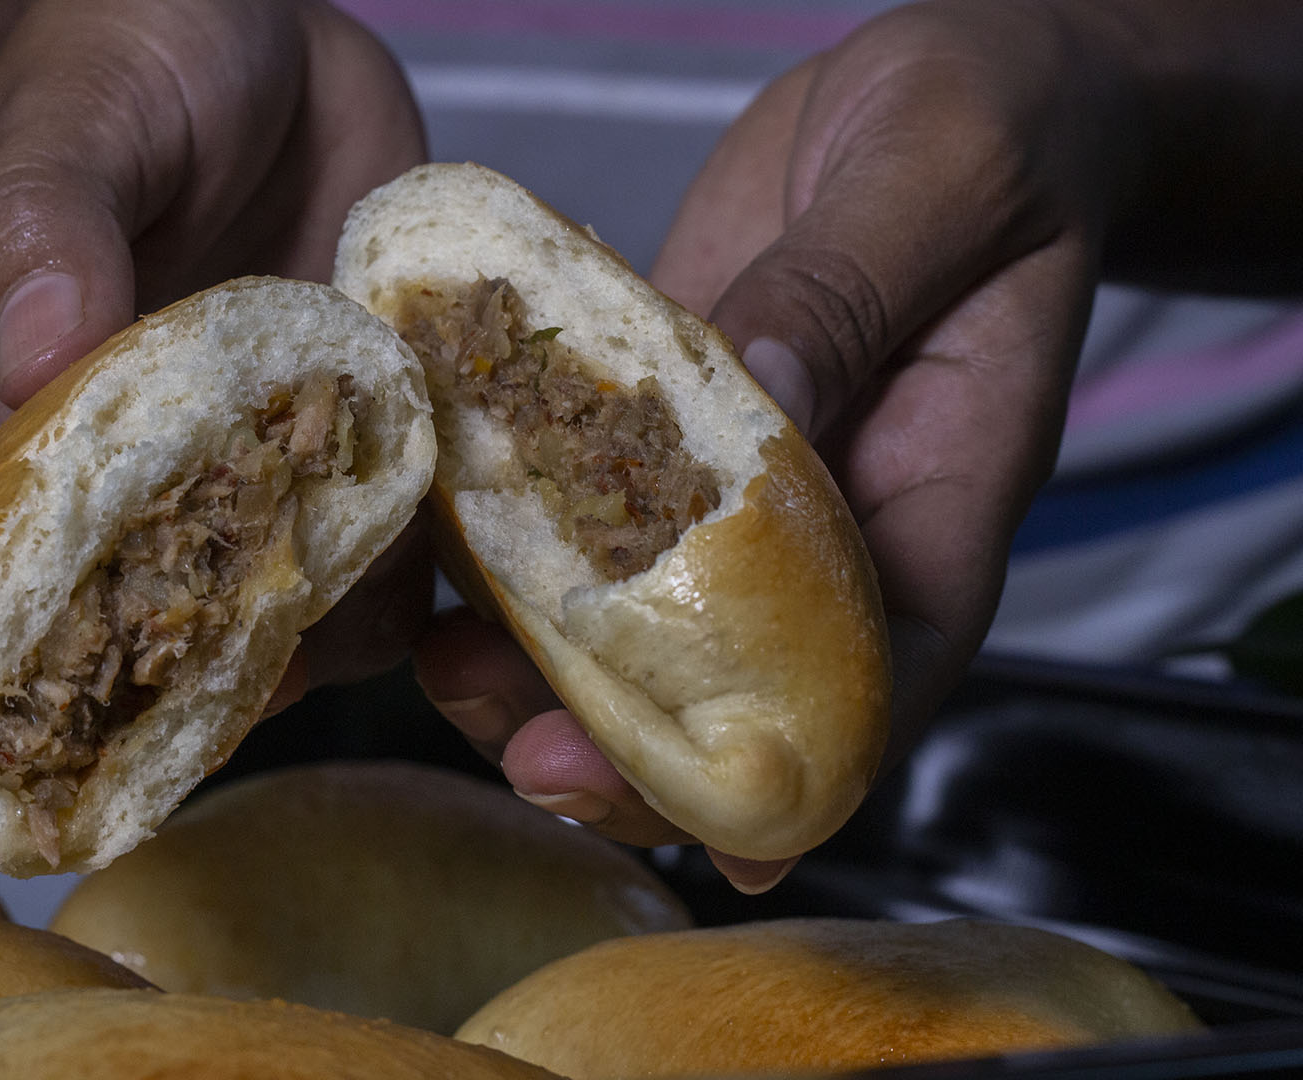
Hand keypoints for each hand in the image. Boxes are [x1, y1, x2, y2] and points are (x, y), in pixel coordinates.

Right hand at [0, 0, 427, 697]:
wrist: (277, 47)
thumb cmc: (129, 58)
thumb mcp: (73, 115)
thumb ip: (39, 222)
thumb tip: (38, 352)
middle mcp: (78, 479)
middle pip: (53, 647)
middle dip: (106, 698)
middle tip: (175, 697)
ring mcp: (209, 491)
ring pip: (216, 643)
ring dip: (271, 657)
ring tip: (314, 596)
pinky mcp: (324, 477)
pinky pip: (356, 587)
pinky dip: (387, 589)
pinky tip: (410, 525)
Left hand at [417, 0, 1132, 889]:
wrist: (935, 84)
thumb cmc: (991, 127)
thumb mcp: (942, 181)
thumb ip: (853, 293)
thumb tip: (762, 402)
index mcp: (934, 508)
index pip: (879, 688)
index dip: (792, 778)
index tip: (708, 839)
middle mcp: (825, 530)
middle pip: (730, 693)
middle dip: (624, 747)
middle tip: (518, 749)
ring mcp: (729, 494)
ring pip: (633, 625)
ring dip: (536, 668)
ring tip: (446, 661)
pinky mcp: (656, 434)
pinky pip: (574, 514)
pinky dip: (505, 545)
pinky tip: (432, 547)